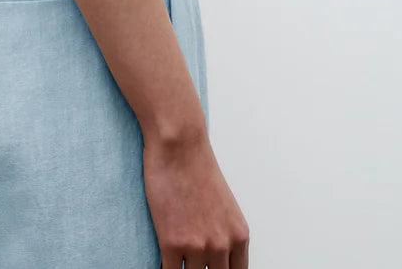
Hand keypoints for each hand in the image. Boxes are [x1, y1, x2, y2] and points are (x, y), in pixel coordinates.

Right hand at [142, 126, 249, 267]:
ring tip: (177, 260)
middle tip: (192, 264)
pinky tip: (162, 262)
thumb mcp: (224, 205)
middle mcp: (221, 245)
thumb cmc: (197, 166)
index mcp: (239, 236)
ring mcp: (197, 246)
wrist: (179, 144)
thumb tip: (217, 254)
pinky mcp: (171, 243)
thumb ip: (224, 233)